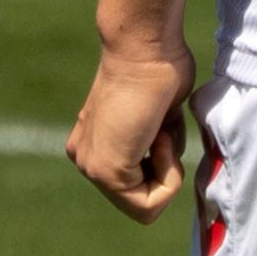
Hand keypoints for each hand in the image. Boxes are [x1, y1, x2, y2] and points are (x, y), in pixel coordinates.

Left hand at [65, 37, 195, 221]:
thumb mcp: (158, 116)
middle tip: (161, 130)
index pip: (139, 186)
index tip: (162, 128)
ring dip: (168, 170)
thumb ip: (155, 142)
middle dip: (165, 170)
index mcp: (94, 146)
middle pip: (143, 200)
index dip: (164, 165)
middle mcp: (87, 160)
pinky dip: (169, 174)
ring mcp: (93, 169)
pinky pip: (151, 203)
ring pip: (147, 207)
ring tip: (158, 129)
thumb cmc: (159, 68)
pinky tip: (158, 134)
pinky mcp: (107, 172)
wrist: (144, 48)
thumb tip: (168, 155)